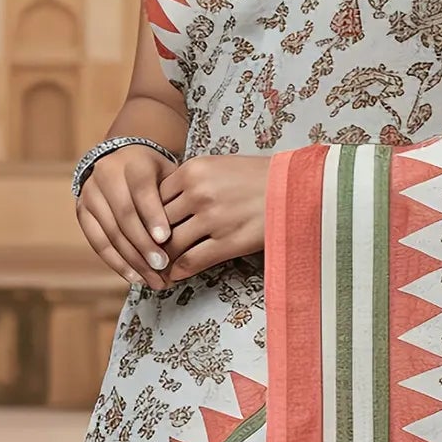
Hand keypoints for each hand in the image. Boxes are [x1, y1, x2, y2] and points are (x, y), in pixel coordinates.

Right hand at [75, 145, 176, 289]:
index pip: (142, 190)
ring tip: (153, 279)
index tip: (166, 239)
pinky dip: (116, 262)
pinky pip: (98, 242)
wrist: (127, 161)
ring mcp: (91, 193)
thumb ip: (174, 200)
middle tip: (162, 267)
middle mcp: (106, 174)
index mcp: (133, 162)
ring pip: (110, 232)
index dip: (153, 216)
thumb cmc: (158, 175)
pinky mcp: (82, 211)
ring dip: (132, 260)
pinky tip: (134, 277)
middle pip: (124, 215)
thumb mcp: (170, 176)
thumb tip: (183, 238)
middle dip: (144, 245)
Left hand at [156, 153, 272, 282]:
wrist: (295, 187)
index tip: (147, 230)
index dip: (148, 218)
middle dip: (150, 241)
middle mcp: (197, 192)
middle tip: (147, 254)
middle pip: (158, 222)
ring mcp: (212, 218)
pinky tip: (176, 275)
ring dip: (162, 260)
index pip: (154, 198)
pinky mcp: (227, 241)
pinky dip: (178, 271)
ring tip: (159, 268)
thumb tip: (166, 205)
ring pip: (171, 244)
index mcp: (192, 170)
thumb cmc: (258, 177)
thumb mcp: (218, 166)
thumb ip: (191, 181)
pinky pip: (191, 260)